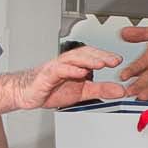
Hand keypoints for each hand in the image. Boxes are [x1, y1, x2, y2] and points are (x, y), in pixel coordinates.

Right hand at [12, 46, 127, 111]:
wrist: (26, 93)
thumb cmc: (50, 89)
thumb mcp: (82, 92)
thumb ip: (101, 90)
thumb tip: (120, 91)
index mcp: (76, 65)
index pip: (93, 55)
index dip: (105, 56)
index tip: (119, 60)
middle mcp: (67, 63)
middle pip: (85, 54)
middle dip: (100, 56)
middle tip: (114, 60)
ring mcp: (56, 67)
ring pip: (73, 59)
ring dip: (88, 60)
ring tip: (100, 64)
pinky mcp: (46, 75)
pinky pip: (59, 70)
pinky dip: (70, 70)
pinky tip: (80, 73)